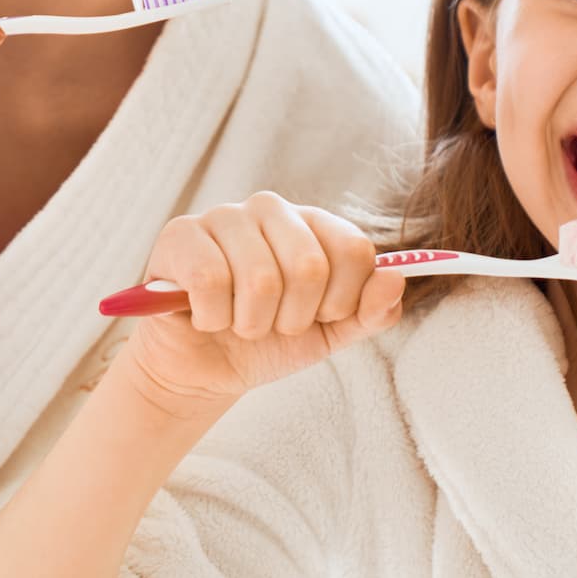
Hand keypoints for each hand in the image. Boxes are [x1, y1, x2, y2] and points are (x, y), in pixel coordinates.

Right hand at [121, 191, 405, 414]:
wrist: (202, 369)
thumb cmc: (267, 342)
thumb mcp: (329, 333)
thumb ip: (370, 311)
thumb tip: (396, 279)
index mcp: (313, 223)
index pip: (355, 249)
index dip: (341, 300)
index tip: (320, 317)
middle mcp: (270, 208)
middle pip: (310, 266)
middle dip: (294, 318)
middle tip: (273, 325)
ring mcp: (223, 216)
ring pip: (260, 279)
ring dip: (251, 324)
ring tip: (238, 323)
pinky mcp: (180, 235)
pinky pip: (210, 282)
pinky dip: (213, 319)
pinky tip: (205, 317)